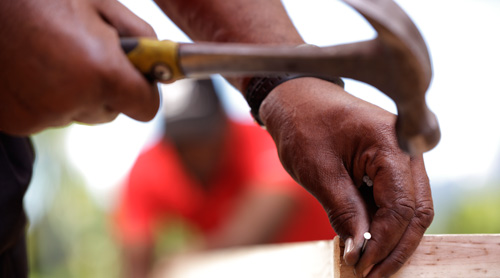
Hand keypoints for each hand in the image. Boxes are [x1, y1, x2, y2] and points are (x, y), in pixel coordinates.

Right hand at [0, 0, 158, 134]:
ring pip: (79, 114)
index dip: (144, 91)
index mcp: (103, 73)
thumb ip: (140, 36)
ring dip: (75, 94)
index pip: (146, 108)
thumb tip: (160, 64)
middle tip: (83, 55)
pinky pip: (49, 116)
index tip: (136, 78)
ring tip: (50, 57)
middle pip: (112, 112)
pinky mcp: (18, 122)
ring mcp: (43, 115)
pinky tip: (30, 70)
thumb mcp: (100, 4)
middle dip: (106, 89)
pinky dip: (45, 99)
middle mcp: (75, 101)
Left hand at [260, 78, 433, 277]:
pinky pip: (396, 198)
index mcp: (390, 143)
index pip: (401, 206)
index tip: (363, 265)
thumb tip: (360, 249)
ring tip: (368, 262)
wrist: (296, 97)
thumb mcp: (318, 171)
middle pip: (416, 210)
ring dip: (392, 237)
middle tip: (371, 273)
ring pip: (411, 207)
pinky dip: (384, 221)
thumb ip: (344, 210)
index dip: (384, 241)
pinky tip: (368, 240)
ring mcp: (401, 155)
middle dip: (395, 246)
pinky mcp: (389, 163)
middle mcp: (404, 149)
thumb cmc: (302, 125)